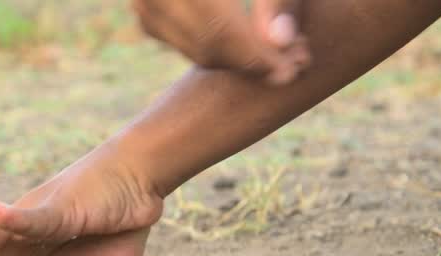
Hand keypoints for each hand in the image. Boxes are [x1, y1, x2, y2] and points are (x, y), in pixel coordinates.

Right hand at [132, 0, 311, 84]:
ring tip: (282, 50)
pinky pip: (184, 42)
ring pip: (195, 50)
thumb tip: (279, 43)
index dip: (260, 54)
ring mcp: (143, 3)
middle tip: (296, 61)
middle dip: (253, 60)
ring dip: (240, 58)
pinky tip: (252, 38)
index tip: (297, 65)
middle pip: (207, 46)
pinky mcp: (146, 10)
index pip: (221, 30)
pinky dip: (219, 46)